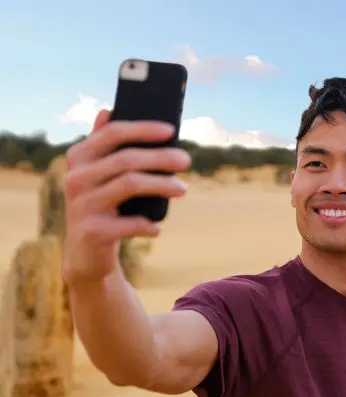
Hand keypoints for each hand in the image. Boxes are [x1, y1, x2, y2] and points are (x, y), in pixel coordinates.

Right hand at [62, 109, 191, 284]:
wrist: (85, 254)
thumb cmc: (102, 206)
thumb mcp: (99, 175)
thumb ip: (104, 145)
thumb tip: (107, 110)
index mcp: (79, 158)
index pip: (113, 133)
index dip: (144, 129)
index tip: (172, 130)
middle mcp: (76, 178)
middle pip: (126, 159)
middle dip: (161, 158)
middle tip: (186, 161)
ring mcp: (82, 205)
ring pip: (130, 185)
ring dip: (162, 186)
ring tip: (183, 189)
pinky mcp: (93, 231)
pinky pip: (130, 223)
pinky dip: (148, 224)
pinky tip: (157, 227)